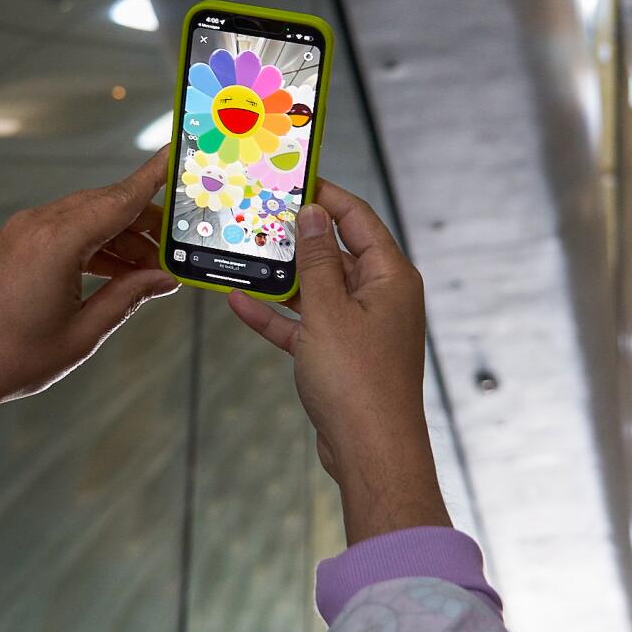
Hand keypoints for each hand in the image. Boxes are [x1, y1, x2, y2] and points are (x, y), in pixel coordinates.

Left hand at [0, 146, 178, 402]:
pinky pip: (67, 230)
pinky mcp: (16, 243)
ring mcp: (25, 231)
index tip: (179, 154)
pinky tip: (117, 271)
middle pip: (108, 204)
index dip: (155, 177)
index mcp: (59, 242)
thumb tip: (163, 279)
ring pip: (89, 216)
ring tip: (150, 270)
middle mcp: (40, 225)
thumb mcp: (81, 334)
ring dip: (122, 236)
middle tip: (179, 246)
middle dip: (147, 221)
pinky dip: (97, 244)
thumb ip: (128, 298)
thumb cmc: (7, 358)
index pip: (121, 199)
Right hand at [228, 181, 450, 543]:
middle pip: (337, 252)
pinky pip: (305, 326)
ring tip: (245, 252)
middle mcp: (381, 298)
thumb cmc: (358, 381)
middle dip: (298, 236)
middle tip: (260, 213)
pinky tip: (240, 302)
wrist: (370, 452)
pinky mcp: (340, 357)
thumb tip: (312, 214)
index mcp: (391, 277)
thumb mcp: (329, 310)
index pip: (358, 219)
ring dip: (283, 277)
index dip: (327, 196)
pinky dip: (277, 316)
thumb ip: (318, 260)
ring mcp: (361, 328)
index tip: (294, 179)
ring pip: (317, 290)